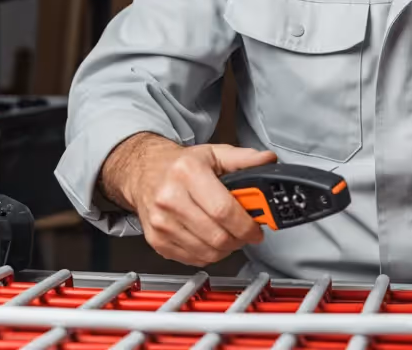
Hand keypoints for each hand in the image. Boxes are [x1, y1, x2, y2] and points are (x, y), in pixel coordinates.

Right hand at [100, 133, 276, 265]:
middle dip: (240, 239)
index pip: (224, 210)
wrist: (143, 173)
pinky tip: (210, 239)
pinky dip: (209, 254)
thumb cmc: (179, 166)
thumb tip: (268, 160)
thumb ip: (244, 158)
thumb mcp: (213, 153)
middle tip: (246, 232)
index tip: (256, 228)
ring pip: (207, 252)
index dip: (246, 225)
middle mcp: (170, 198)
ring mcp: (161, 222)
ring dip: (226, 248)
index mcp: (187, 173)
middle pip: (217, 236)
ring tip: (229, 234)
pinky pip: (193, 259)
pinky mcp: (157, 240)